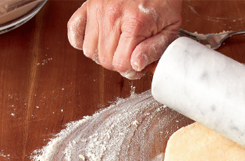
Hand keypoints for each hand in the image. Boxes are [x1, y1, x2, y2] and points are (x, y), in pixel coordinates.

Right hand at [67, 0, 181, 78]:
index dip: (132, 71)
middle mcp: (112, 15)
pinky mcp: (89, 5)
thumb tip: (137, 65)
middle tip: (131, 56)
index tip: (139, 66)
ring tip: (118, 47)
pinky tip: (99, 41)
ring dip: (103, 55)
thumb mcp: (170, 29)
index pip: (122, 64)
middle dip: (119, 65)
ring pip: (90, 51)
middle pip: (106, 60)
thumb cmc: (163, 2)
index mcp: (135, 23)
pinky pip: (74, 31)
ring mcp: (97, 10)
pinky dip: (82, 41)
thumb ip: (155, 49)